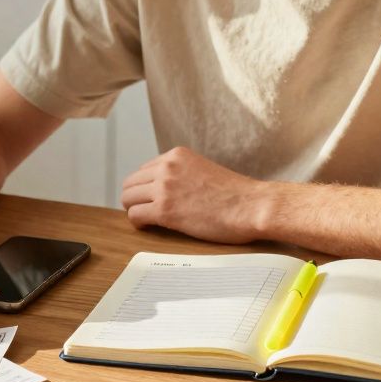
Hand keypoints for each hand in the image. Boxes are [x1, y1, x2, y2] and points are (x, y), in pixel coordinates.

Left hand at [120, 146, 267, 243]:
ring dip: (135, 210)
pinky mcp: (165, 210)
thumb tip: (168, 189)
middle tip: (145, 211)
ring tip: (148, 220)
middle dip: (135, 198)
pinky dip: (138, 222)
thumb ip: (184, 174)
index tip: (152, 199)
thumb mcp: (204, 170)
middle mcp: (167, 166)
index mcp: (177, 155)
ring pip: (129, 198)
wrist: (252, 206)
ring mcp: (164, 187)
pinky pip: (135, 215)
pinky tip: (149, 227)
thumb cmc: (236, 195)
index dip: (146, 187)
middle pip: (131, 182)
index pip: (144, 169)